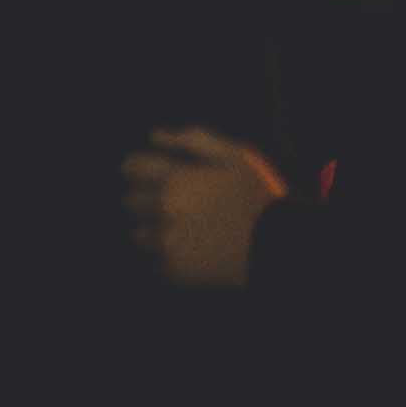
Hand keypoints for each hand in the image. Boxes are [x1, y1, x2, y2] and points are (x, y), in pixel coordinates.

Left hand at [124, 124, 289, 290]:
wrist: (275, 245)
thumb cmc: (257, 196)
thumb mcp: (234, 156)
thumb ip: (193, 140)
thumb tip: (154, 135)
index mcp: (175, 181)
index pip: (133, 168)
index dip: (136, 167)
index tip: (143, 171)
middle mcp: (163, 212)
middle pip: (130, 202)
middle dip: (145, 199)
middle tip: (172, 202)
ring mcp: (166, 243)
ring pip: (139, 235)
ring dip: (154, 230)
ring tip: (183, 229)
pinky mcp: (173, 271)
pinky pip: (156, 262)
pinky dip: (169, 256)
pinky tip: (193, 249)